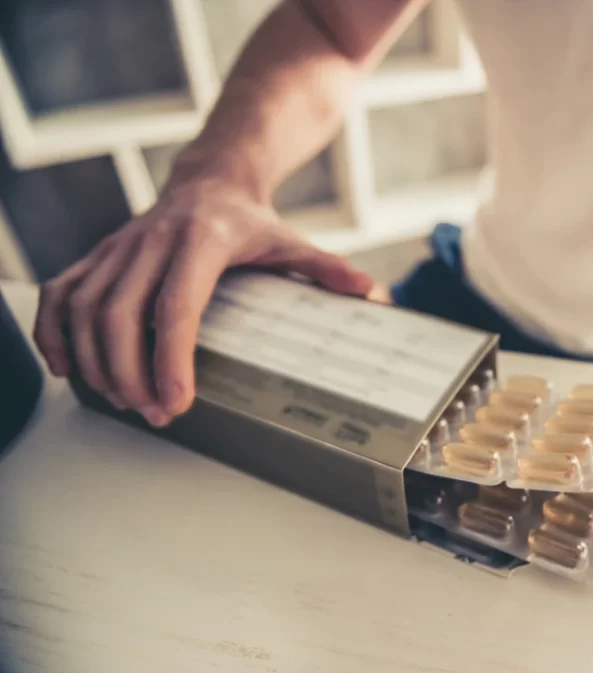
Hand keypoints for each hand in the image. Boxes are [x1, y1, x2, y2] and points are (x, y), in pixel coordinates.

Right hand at [33, 179, 375, 426]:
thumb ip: (329, 271)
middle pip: (119, 314)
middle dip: (128, 372)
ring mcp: (118, 246)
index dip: (170, 358)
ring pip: (82, 307)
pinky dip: (54, 333)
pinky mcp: (98, 254)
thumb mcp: (293, 241)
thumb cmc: (252, 219)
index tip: (175, 402)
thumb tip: (375, 298)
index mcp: (202, 240)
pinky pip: (59, 294)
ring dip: (92, 361)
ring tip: (120, 400)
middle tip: (151, 413)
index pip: (176, 306)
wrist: (212, 177)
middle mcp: (151, 240)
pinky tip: (69, 368)